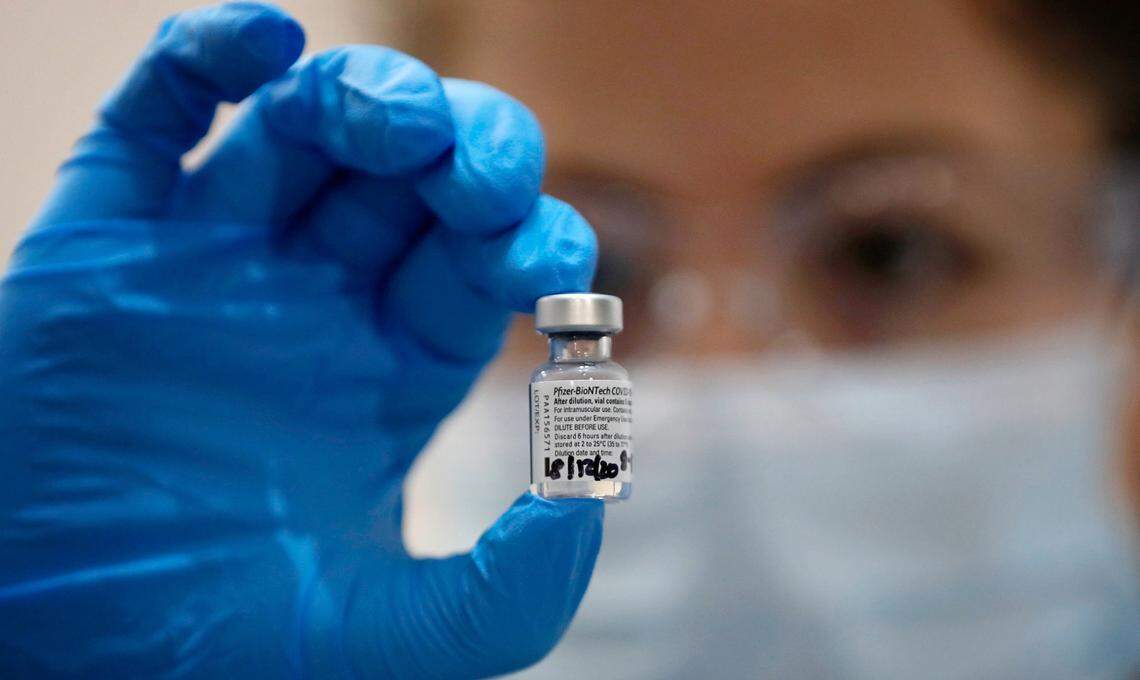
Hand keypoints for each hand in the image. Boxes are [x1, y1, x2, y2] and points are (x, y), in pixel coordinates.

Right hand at [0, 4, 602, 676]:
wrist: (68, 658)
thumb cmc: (227, 652)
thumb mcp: (402, 637)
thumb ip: (517, 585)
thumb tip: (590, 482)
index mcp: (391, 372)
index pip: (481, 263)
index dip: (527, 238)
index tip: (547, 259)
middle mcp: (312, 304)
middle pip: (408, 180)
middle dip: (460, 151)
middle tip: (478, 172)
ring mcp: (209, 265)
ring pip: (297, 133)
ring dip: (357, 97)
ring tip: (391, 118)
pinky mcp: (105, 248)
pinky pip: (154, 120)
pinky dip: (203, 59)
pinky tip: (264, 41)